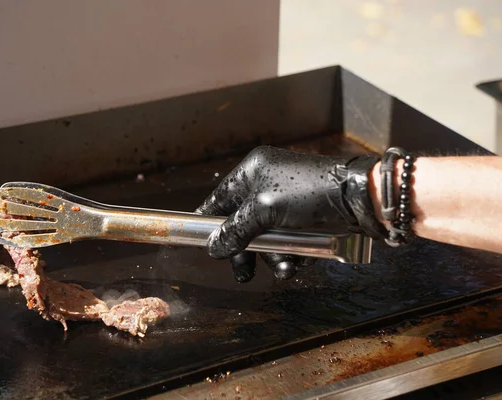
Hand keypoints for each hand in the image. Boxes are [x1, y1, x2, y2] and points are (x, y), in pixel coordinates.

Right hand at [196, 146, 384, 281]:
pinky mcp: (305, 216)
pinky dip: (291, 252)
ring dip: (272, 256)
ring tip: (284, 270)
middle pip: (243, 222)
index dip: (210, 221)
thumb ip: (236, 230)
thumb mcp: (265, 211)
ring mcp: (287, 200)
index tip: (201, 242)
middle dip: (245, 250)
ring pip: (267, 235)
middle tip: (243, 273)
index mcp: (253, 171)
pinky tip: (298, 263)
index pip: (221, 197)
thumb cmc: (309, 195)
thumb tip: (212, 248)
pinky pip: (288, 238)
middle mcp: (268, 182)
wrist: (359, 199)